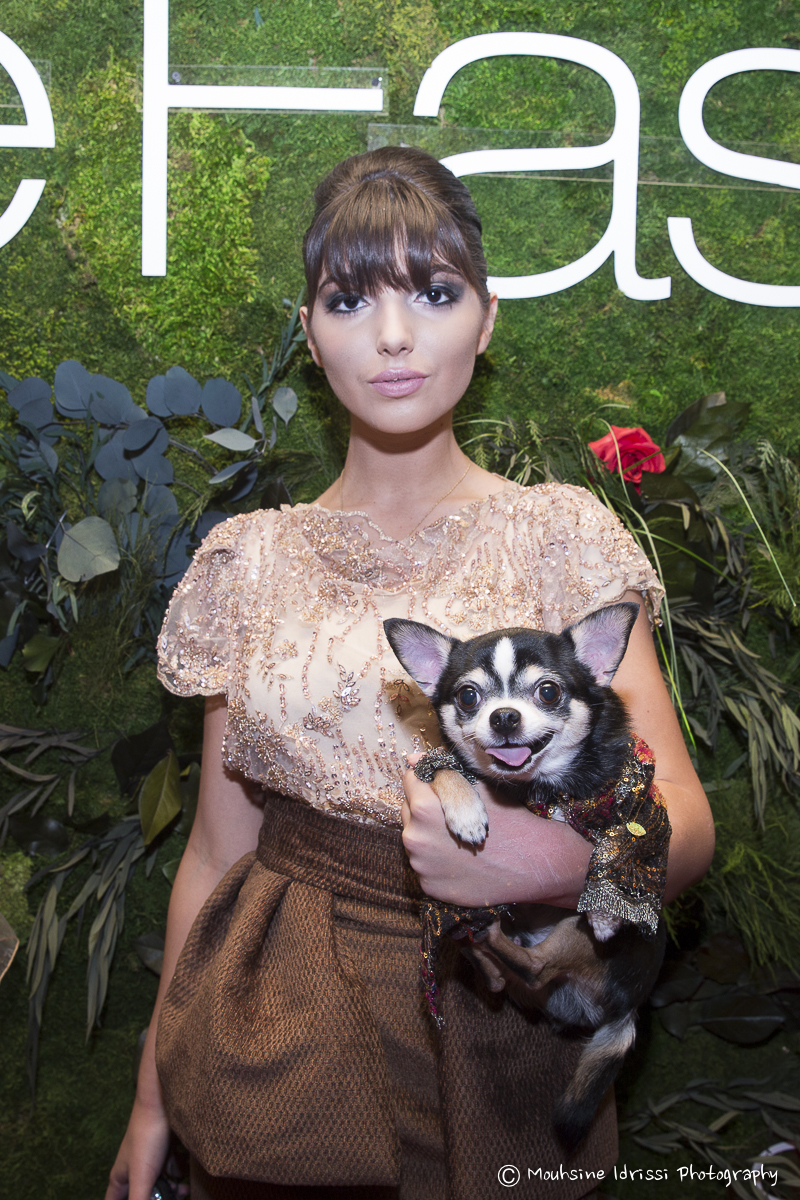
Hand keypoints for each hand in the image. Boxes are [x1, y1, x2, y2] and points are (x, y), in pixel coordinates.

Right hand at [105, 1094, 176, 1199]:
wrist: (163, 1101)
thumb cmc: (147, 1137)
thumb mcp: (141, 1176)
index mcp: (120, 1179)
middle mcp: (132, 1172)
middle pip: (140, 1197)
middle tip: (171, 1198)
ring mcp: (149, 1161)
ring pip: (157, 1187)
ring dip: (170, 1193)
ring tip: (181, 1192)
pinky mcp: (164, 1152)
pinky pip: (169, 1173)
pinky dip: (177, 1178)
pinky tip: (185, 1182)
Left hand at [401, 756, 590, 907]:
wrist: (531, 865)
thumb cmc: (507, 820)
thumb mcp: (477, 788)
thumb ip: (441, 773)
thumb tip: (414, 759)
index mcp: (424, 809)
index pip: (410, 780)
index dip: (426, 778)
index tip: (441, 783)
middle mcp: (415, 838)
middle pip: (408, 810)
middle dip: (425, 807)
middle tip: (454, 812)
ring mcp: (421, 866)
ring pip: (416, 839)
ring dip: (429, 835)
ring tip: (458, 836)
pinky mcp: (430, 887)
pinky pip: (425, 866)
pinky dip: (437, 861)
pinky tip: (460, 858)